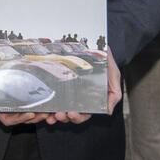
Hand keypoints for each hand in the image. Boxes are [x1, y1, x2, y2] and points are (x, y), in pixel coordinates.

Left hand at [6, 50, 123, 126]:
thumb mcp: (114, 76)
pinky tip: (45, 106)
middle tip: (60, 114)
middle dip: (65, 117)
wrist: (96, 42)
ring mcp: (67, 89)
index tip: (72, 114)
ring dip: (55, 113)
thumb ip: (114, 94)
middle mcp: (78, 96)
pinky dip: (48, 103)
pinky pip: (51, 94)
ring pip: (60, 107)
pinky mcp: (58, 80)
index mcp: (90, 98)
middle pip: (70, 113)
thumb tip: (108, 111)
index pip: (84, 113)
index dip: (78, 117)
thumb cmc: (105, 60)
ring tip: (51, 113)